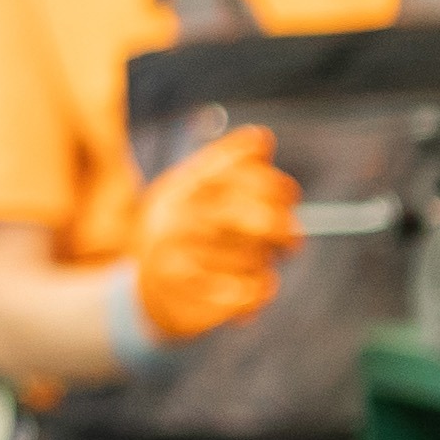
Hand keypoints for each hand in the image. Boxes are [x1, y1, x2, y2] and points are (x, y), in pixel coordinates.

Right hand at [132, 126, 302, 343]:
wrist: (146, 292)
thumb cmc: (184, 233)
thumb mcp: (193, 190)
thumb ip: (227, 163)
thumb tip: (262, 139)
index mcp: (181, 191)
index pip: (233, 176)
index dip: (270, 183)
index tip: (291, 194)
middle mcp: (175, 223)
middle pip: (244, 219)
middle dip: (280, 228)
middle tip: (293, 240)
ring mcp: (178, 263)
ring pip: (250, 260)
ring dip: (265, 264)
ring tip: (256, 265)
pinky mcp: (186, 300)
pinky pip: (244, 295)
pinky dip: (259, 292)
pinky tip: (254, 287)